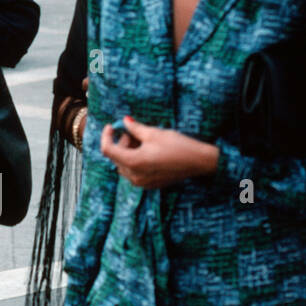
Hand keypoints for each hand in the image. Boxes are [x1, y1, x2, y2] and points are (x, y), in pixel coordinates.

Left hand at [100, 116, 218, 188]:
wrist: (199, 162)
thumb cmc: (178, 146)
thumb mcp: (154, 133)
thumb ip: (134, 128)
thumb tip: (124, 121)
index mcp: (133, 162)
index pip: (107, 150)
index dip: (106, 136)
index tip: (111, 126)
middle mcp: (134, 176)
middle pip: (116, 158)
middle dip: (120, 143)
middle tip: (132, 132)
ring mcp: (142, 183)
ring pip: (123, 166)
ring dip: (127, 152)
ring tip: (142, 141)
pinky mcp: (149, 185)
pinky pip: (133, 173)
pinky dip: (134, 161)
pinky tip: (147, 151)